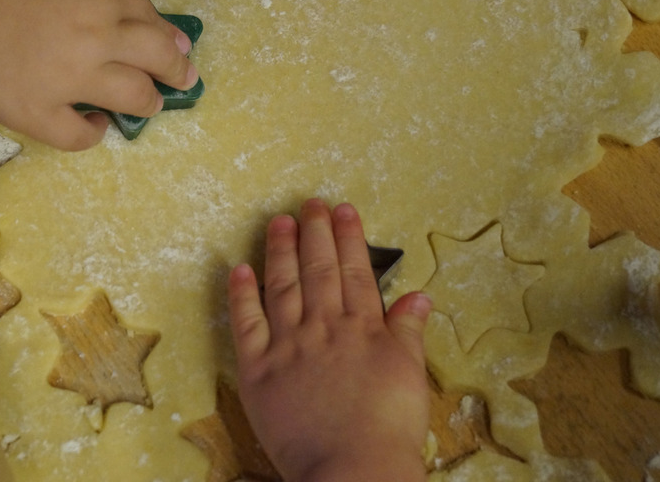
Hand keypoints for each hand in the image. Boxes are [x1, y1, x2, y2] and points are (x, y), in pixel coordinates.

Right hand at [0, 0, 196, 150]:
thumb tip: (111, 17)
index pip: (147, 16)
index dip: (167, 31)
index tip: (177, 42)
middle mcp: (95, 36)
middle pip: (157, 56)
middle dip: (177, 68)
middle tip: (183, 77)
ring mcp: (70, 79)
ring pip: (135, 98)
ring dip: (149, 101)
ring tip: (150, 104)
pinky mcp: (39, 115)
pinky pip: (83, 136)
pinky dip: (94, 133)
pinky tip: (94, 126)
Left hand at [228, 199, 430, 481]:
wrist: (352, 469)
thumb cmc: (388, 428)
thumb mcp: (410, 375)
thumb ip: (409, 331)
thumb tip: (419, 295)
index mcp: (362, 328)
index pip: (354, 272)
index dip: (349, 238)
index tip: (344, 210)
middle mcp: (324, 327)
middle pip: (318, 270)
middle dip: (315, 233)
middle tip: (310, 203)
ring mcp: (288, 345)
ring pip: (283, 287)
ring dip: (280, 251)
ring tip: (279, 222)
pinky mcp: (258, 369)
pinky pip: (246, 324)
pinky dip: (242, 295)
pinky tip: (240, 269)